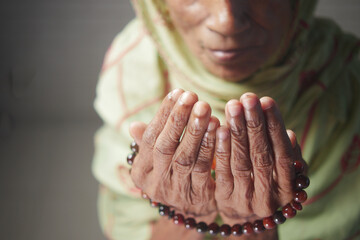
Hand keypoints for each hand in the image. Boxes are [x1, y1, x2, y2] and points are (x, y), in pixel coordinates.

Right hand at [130, 89, 218, 219]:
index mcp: (142, 172)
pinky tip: (219, 127)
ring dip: (195, 130)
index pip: (149, 140)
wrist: (194, 206)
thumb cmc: (175, 171)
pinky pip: (205, 168)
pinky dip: (211, 146)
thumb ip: (149, 141)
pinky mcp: (199, 197)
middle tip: (191, 95)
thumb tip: (133, 126)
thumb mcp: (158, 159)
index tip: (177, 93)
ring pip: (185, 158)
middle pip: (165, 148)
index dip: (163, 115)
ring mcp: (177, 192)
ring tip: (205, 107)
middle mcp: (156, 184)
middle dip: (178, 119)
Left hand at [214, 93, 305, 224]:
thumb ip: (287, 155)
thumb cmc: (267, 184)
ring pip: (241, 162)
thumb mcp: (282, 173)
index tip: (266, 101)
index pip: (283, 154)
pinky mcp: (224, 198)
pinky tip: (219, 128)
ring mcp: (245, 199)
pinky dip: (221, 150)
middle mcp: (269, 196)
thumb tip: (290, 135)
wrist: (245, 216)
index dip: (275, 127)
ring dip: (237, 132)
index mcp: (288, 189)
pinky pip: (222, 172)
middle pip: (262, 156)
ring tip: (233, 106)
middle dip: (255, 125)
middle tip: (248, 98)